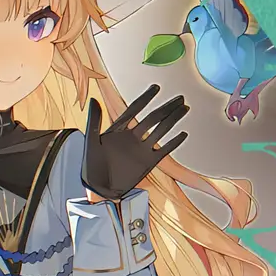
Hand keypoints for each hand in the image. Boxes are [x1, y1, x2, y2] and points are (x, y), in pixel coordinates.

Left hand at [82, 85, 187, 200]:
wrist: (99, 188)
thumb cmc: (90, 165)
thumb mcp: (90, 142)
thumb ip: (94, 121)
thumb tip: (93, 99)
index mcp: (119, 129)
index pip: (135, 109)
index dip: (146, 98)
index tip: (156, 88)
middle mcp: (133, 136)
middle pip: (153, 118)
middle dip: (166, 107)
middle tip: (180, 98)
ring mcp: (142, 149)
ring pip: (161, 130)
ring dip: (173, 119)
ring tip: (185, 109)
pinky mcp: (148, 162)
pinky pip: (164, 150)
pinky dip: (174, 143)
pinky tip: (183, 134)